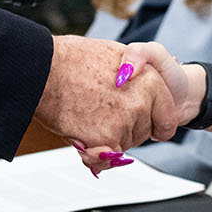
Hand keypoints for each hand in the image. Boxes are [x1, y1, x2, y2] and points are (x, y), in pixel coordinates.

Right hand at [34, 37, 180, 152]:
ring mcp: (124, 122)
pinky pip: (106, 158)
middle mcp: (142, 102)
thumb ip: (137, 68)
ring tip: (87, 114)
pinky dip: (94, 154)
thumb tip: (148, 71)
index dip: (155, 124)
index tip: (148, 127)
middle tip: (101, 111)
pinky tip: (82, 134)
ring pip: (123, 145)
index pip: (167, 118)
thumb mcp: (117, 53)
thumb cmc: (73, 59)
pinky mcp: (106, 140)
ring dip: (108, 138)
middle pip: (142, 134)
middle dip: (125, 129)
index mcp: (151, 80)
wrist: (44, 69)